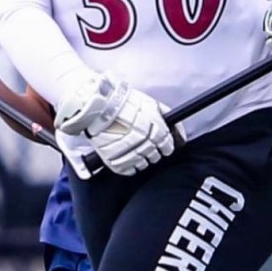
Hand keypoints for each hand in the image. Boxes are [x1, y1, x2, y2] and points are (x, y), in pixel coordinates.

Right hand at [54, 71, 182, 176]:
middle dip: (153, 152)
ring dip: (141, 160)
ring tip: (135, 151)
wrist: (94, 104)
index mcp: (154, 128)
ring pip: (142, 164)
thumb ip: (164, 115)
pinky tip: (127, 159)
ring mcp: (128, 151)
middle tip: (147, 146)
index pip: (167, 145)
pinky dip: (129, 167)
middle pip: (155, 156)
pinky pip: (127, 169)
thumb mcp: (148, 102)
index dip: (166, 146)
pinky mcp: (113, 159)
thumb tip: (177, 128)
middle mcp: (144, 141)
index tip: (164, 146)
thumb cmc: (121, 101)